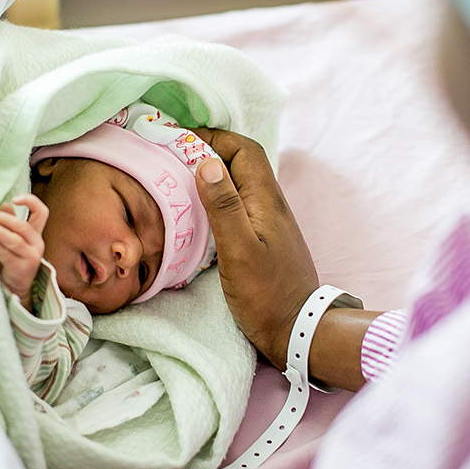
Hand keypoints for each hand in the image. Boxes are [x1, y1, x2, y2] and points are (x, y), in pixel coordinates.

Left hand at [0, 194, 47, 310]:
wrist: (17, 286)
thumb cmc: (13, 258)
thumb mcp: (14, 239)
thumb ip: (11, 222)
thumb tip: (5, 204)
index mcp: (36, 233)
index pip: (42, 212)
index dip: (30, 202)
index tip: (13, 198)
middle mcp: (37, 244)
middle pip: (21, 226)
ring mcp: (31, 257)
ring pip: (13, 239)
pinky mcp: (22, 268)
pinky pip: (5, 254)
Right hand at [192, 129, 320, 368]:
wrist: (297, 331)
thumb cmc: (267, 295)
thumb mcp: (240, 251)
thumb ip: (224, 207)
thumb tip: (206, 162)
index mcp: (266, 199)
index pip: (244, 148)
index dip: (214, 137)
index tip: (180, 139)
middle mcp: (270, 204)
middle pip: (241, 161)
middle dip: (208, 150)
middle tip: (172, 156)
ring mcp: (267, 221)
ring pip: (238, 183)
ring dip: (211, 175)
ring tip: (176, 179)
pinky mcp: (262, 238)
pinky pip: (237, 204)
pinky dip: (215, 198)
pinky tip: (195, 212)